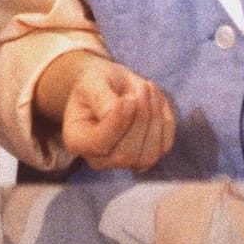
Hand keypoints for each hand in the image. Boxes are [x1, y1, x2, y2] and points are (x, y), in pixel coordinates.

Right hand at [61, 59, 175, 172]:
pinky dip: (165, 121)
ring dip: (155, 119)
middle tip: (142, 86)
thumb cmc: (98, 82)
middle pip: (126, 154)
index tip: (128, 98)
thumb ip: (102, 98)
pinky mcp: (146, 155)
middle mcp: (98, 159)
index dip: (118, 123)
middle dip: (140, 118)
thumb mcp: (93, 81)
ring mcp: (123, 162)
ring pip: (149, 155)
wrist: (111, 85)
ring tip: (149, 90)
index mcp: (77, 140)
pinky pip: (164, 146)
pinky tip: (156, 100)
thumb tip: (124, 108)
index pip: (100, 144)